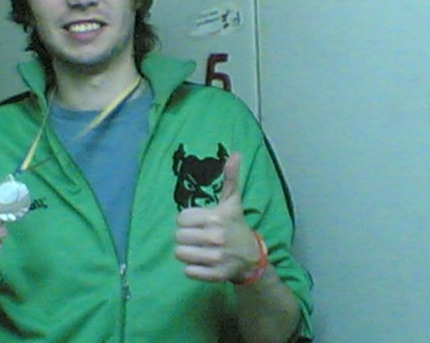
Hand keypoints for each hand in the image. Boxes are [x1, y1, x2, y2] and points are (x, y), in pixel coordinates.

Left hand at [174, 153, 261, 282]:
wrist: (251, 257)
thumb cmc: (236, 225)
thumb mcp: (232, 201)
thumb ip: (230, 179)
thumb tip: (236, 154)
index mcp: (215, 217)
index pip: (180, 219)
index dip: (186, 221)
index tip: (198, 222)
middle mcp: (215, 237)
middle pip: (178, 237)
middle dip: (185, 237)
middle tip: (197, 237)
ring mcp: (216, 258)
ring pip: (180, 254)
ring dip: (187, 252)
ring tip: (198, 249)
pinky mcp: (215, 275)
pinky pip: (188, 271)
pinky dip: (192, 268)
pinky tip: (203, 262)